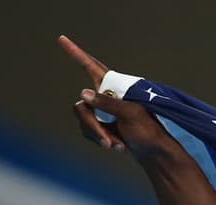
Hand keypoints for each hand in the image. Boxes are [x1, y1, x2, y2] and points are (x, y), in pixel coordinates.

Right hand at [59, 35, 173, 158]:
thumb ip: (107, 104)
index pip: (90, 66)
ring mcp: (100, 112)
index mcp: (113, 87)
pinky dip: (100, 140)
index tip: (62, 39)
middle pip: (81, 106)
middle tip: (107, 141)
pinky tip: (117, 147)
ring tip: (118, 145)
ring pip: (83, 121)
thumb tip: (83, 93)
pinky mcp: (99, 126)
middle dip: (93, 125)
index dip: (76, 53)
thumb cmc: (148, 131)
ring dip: (99, 136)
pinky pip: (87, 131)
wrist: (153, 154)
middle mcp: (103, 97)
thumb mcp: (130, 115)